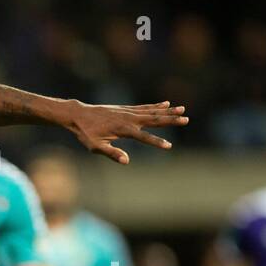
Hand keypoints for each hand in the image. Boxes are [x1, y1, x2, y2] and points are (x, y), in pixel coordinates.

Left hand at [59, 100, 187, 163]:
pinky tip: (166, 104)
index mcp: (123, 129)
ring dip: (168, 111)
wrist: (79, 115)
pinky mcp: (126, 109)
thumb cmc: (86, 133)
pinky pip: (144, 107)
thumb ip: (111, 153)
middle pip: (154, 120)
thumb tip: (126, 161)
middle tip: (187, 120)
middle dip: (171, 121)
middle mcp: (129, 119)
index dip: (157, 142)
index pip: (144, 137)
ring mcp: (128, 112)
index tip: (169, 146)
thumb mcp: (95, 146)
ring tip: (183, 109)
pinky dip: (156, 106)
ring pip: (152, 111)